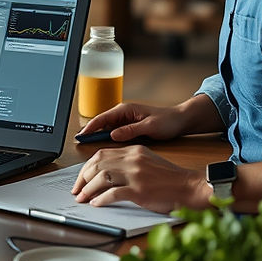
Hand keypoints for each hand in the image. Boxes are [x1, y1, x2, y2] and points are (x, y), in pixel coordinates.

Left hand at [71, 145, 207, 212]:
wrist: (190, 188)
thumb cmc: (170, 179)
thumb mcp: (147, 162)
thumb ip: (127, 162)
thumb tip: (105, 172)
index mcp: (133, 151)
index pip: (100, 154)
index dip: (87, 167)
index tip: (81, 178)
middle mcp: (132, 159)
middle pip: (97, 165)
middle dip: (83, 178)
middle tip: (77, 190)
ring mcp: (135, 175)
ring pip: (102, 178)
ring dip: (88, 189)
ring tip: (83, 198)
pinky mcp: (139, 190)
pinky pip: (113, 193)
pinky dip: (101, 199)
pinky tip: (97, 204)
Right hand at [76, 101, 193, 143]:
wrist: (180, 120)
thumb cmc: (167, 121)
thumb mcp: (150, 126)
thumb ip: (130, 130)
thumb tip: (113, 135)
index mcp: (125, 110)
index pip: (102, 118)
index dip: (89, 127)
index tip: (81, 136)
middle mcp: (122, 114)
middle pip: (101, 124)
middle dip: (91, 133)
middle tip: (80, 145)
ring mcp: (125, 121)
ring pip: (106, 130)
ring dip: (98, 138)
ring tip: (89, 150)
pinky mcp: (129, 128)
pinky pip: (114, 134)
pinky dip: (107, 141)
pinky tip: (105, 150)